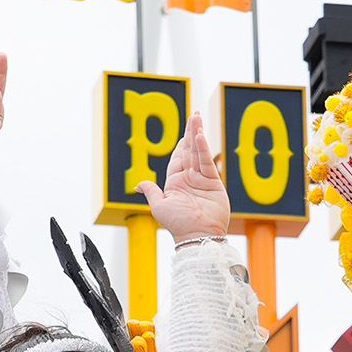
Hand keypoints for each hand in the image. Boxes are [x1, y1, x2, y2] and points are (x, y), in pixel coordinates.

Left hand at [135, 111, 228, 240]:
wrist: (197, 236)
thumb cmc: (178, 224)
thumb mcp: (159, 206)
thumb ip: (151, 191)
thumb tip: (138, 184)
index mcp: (175, 182)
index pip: (177, 158)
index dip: (180, 144)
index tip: (184, 130)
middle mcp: (189, 178)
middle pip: (189, 151)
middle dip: (191, 132)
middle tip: (194, 115)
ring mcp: (202, 179)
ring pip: (198, 152)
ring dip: (197, 134)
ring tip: (197, 117)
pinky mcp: (214, 182)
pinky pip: (206, 162)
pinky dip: (203, 149)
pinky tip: (199, 136)